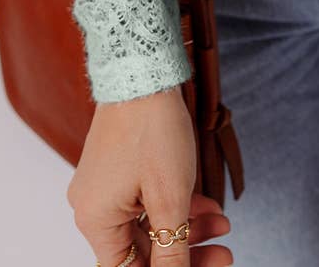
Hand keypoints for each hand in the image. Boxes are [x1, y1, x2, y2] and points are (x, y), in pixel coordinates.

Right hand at [66, 86, 232, 265]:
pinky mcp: (119, 168)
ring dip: (187, 228)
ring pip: (149, 224)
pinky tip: (208, 206)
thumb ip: (172, 252)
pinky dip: (176, 205)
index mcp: (96, 221)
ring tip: (224, 225)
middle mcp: (93, 207)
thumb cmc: (152, 129)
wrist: (143, 70)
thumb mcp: (170, 199)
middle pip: (141, 250)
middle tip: (225, 254)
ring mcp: (105, 185)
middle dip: (187, 252)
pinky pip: (146, 200)